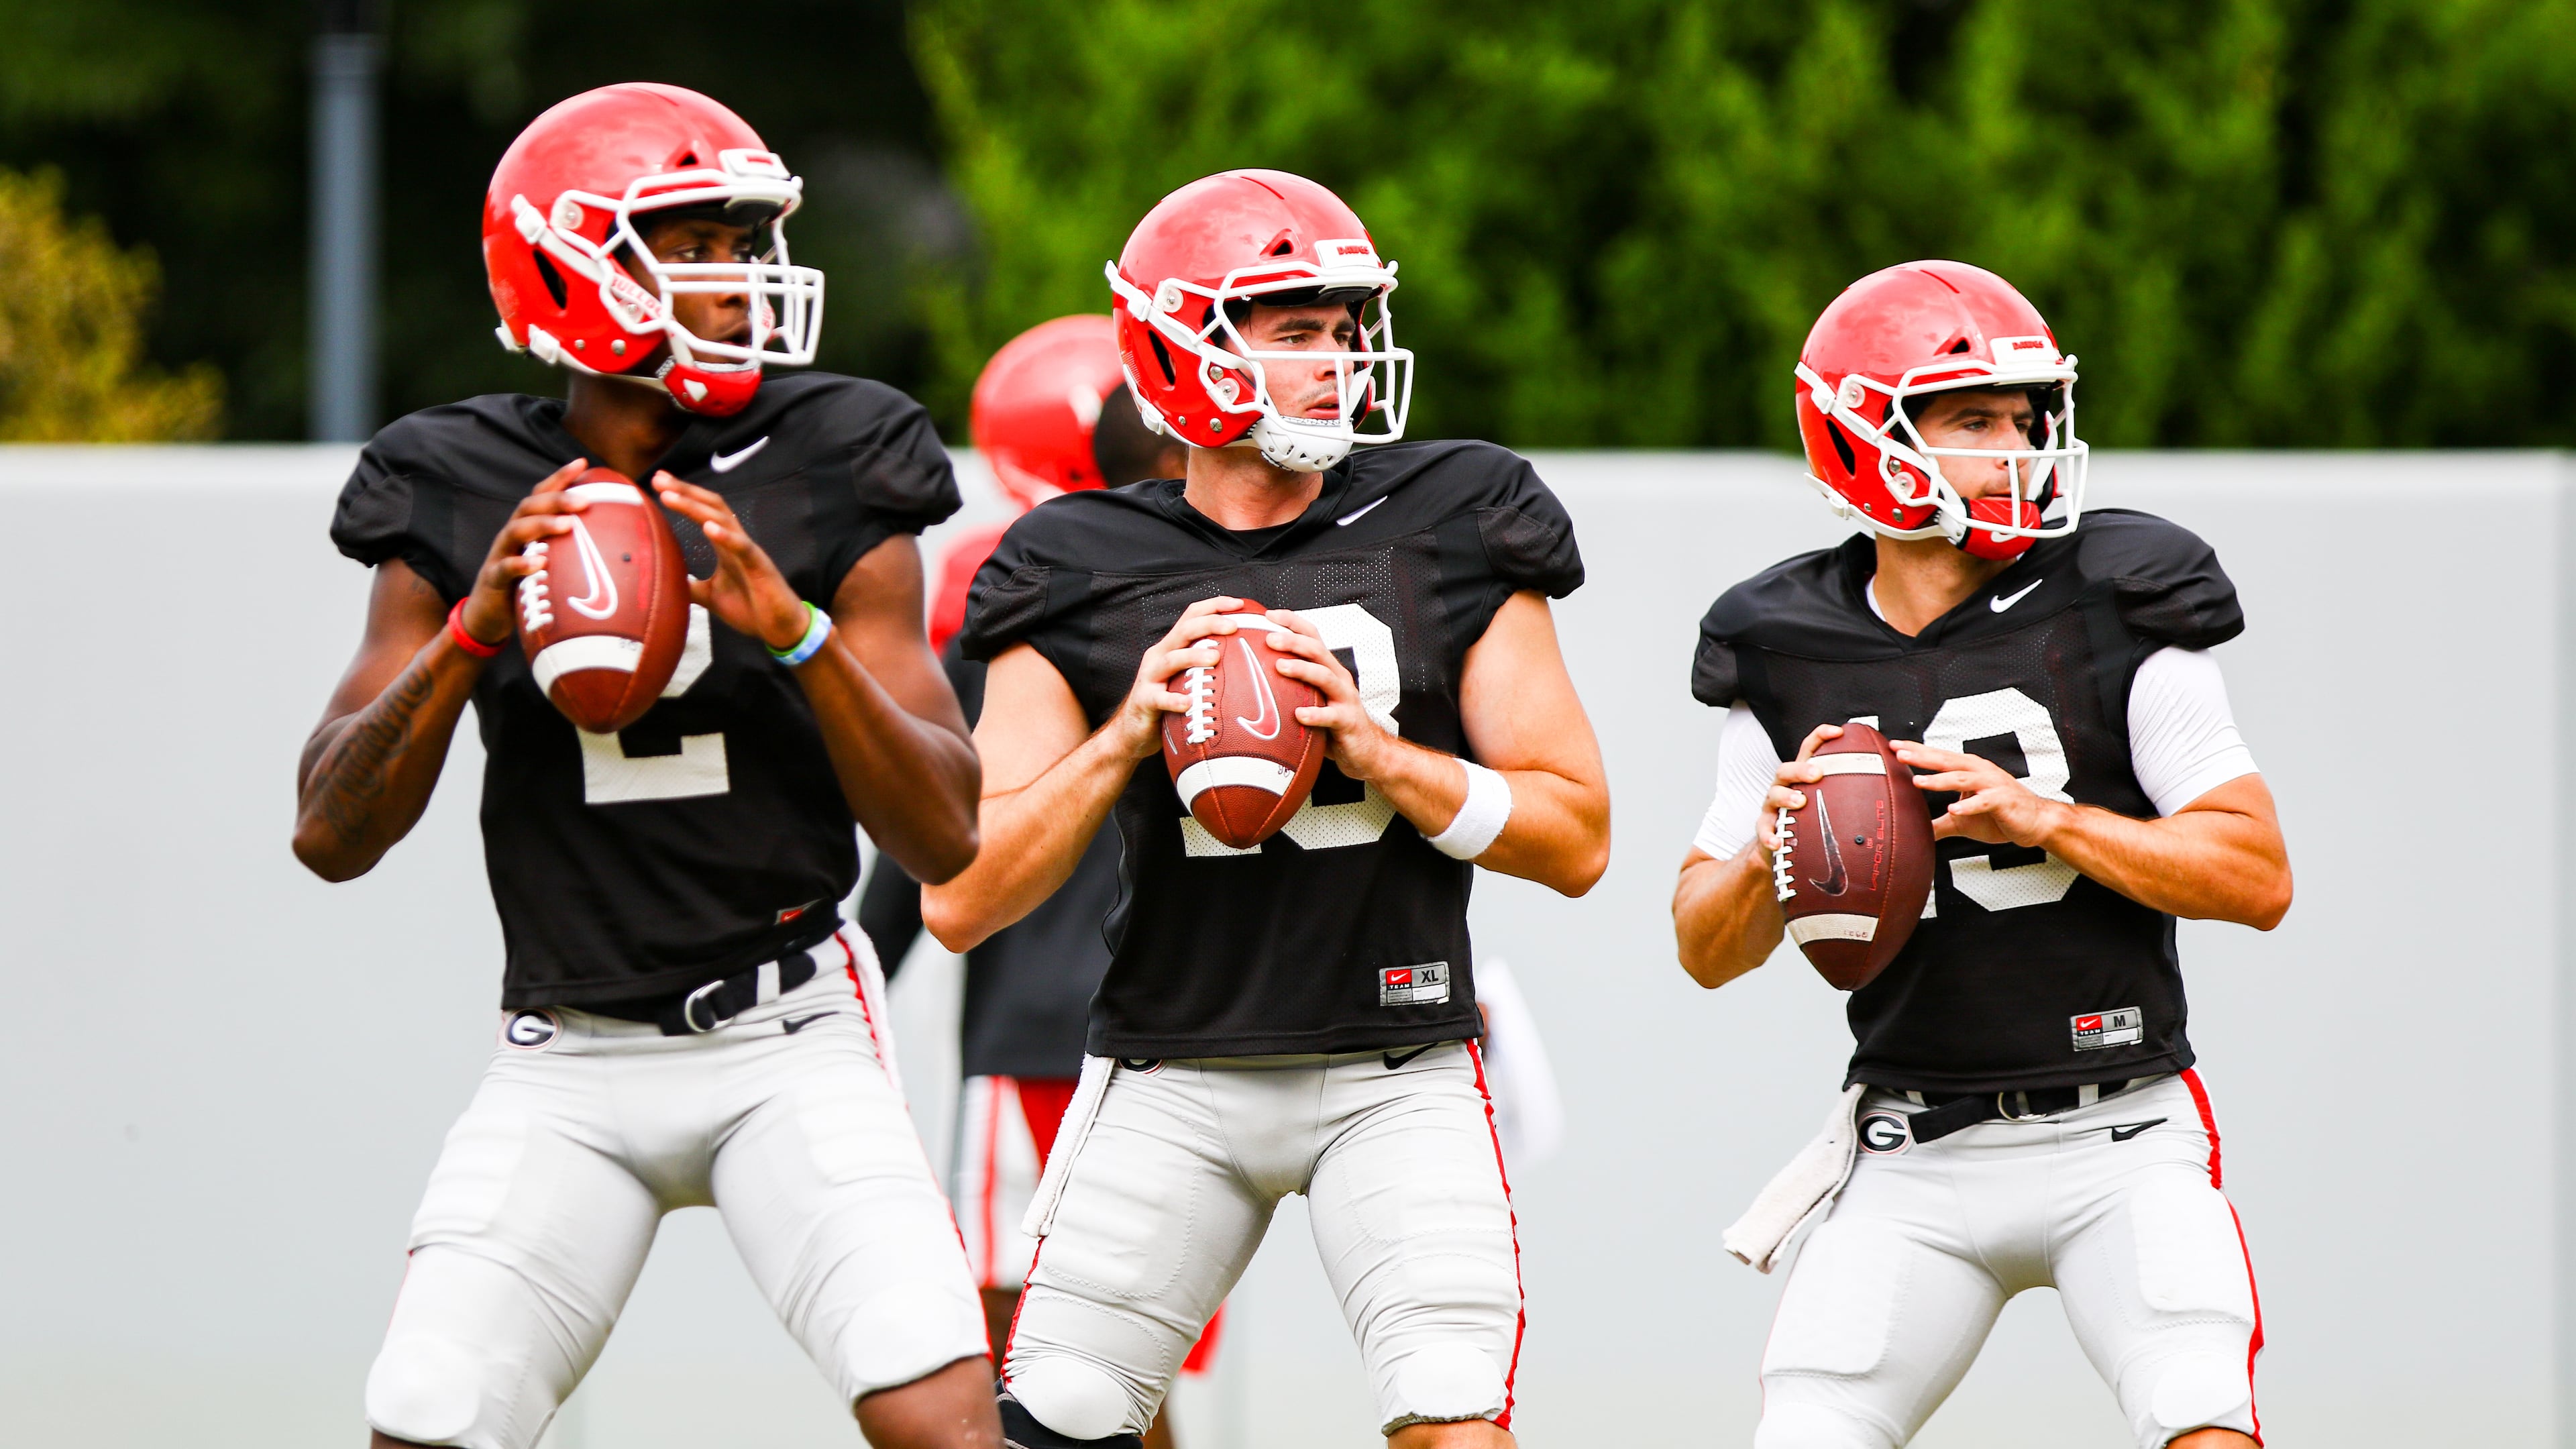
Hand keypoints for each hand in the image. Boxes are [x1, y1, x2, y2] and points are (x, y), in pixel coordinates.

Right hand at [459, 458, 591, 646]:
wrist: (488, 615)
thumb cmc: (528, 585)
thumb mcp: (550, 564)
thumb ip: (571, 550)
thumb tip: (618, 547)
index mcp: (527, 527)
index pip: (541, 494)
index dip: (559, 477)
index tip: (583, 463)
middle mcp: (512, 535)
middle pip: (530, 506)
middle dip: (557, 499)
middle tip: (585, 501)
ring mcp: (500, 554)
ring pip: (516, 530)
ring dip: (543, 525)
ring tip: (568, 525)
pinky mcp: (493, 579)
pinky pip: (505, 568)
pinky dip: (520, 564)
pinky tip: (539, 564)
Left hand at [653, 472, 808, 649]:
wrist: (781, 629)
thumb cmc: (752, 609)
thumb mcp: (711, 596)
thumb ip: (691, 586)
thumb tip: (664, 581)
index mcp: (726, 546)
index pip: (704, 512)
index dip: (683, 496)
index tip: (659, 483)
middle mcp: (737, 542)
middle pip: (711, 506)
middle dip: (685, 491)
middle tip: (659, 479)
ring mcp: (749, 552)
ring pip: (722, 520)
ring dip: (695, 507)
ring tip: (671, 497)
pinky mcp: (760, 567)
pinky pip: (743, 547)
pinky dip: (726, 536)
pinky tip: (708, 528)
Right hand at [1110, 596, 1249, 759]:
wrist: (1133, 731)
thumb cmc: (1168, 704)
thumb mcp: (1188, 678)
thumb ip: (1209, 666)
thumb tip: (1250, 660)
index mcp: (1173, 646)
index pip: (1192, 616)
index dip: (1214, 605)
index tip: (1240, 604)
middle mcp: (1160, 656)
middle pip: (1184, 630)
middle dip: (1209, 623)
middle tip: (1234, 627)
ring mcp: (1150, 677)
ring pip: (1171, 659)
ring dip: (1193, 656)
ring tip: (1215, 657)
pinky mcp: (1144, 700)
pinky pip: (1160, 698)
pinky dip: (1174, 700)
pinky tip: (1189, 703)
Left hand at [1263, 608, 1401, 780]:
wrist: (1365, 748)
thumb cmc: (1332, 720)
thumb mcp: (1312, 695)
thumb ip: (1292, 682)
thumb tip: (1252, 673)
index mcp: (1327, 667)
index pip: (1311, 636)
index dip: (1292, 622)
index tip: (1267, 615)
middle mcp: (1337, 677)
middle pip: (1317, 650)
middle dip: (1293, 641)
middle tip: (1269, 639)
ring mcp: (1344, 698)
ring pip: (1325, 676)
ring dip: (1302, 669)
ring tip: (1280, 667)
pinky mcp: (1347, 721)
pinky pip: (1331, 716)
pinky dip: (1315, 714)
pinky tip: (1299, 714)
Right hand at [1752, 723, 1842, 863]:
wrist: (1785, 850)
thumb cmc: (1812, 821)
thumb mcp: (1830, 803)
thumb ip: (1852, 795)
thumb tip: (1891, 791)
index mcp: (1803, 777)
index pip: (1810, 749)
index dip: (1821, 737)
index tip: (1838, 732)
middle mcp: (1785, 786)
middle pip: (1787, 768)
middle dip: (1802, 768)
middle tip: (1817, 773)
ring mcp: (1773, 806)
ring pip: (1773, 794)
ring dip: (1786, 796)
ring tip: (1800, 802)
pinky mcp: (1766, 826)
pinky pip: (1764, 829)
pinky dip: (1769, 835)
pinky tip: (1778, 842)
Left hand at [1891, 742, 2071, 846]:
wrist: (2035, 822)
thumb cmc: (2000, 815)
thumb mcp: (1962, 820)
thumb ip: (1939, 823)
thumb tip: (1916, 832)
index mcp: (1968, 770)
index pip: (1938, 757)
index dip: (1916, 751)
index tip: (1893, 746)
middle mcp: (1979, 771)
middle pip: (1947, 761)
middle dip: (1922, 757)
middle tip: (1899, 754)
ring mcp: (1992, 785)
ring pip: (1962, 778)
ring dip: (1940, 780)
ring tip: (1919, 781)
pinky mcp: (2003, 801)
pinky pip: (1984, 802)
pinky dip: (1969, 805)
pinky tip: (1954, 808)